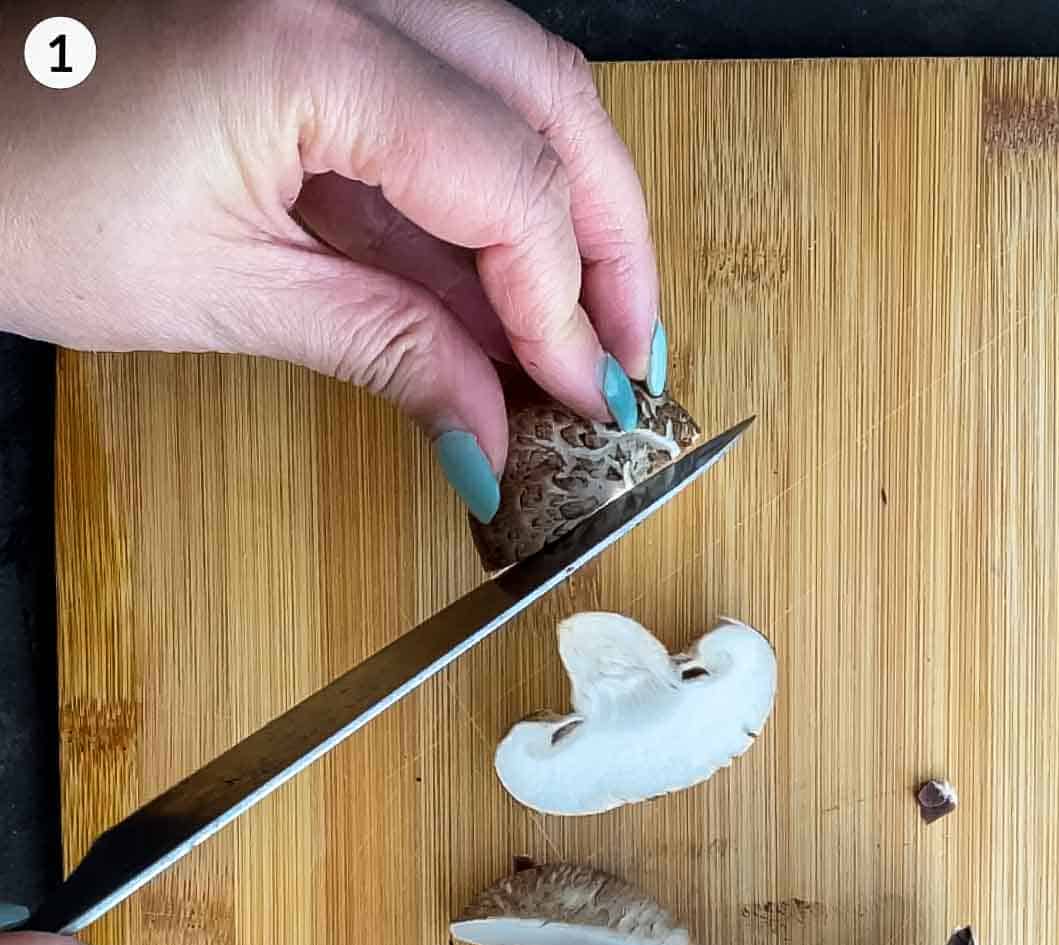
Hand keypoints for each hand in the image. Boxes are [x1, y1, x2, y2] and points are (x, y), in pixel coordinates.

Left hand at [0, 0, 665, 521]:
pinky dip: (480, 194)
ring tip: (575, 329)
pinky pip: (437, 97)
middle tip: (628, 351)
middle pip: (550, 97)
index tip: (585, 396)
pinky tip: (496, 286)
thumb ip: (384, 347)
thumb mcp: (217, 291)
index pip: (510, 184)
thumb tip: (492, 422)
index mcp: (311, 44)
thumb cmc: (17, 183)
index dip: (565, 307)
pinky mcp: (309, 20)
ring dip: (558, 207)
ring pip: (512, 81)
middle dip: (609, 237)